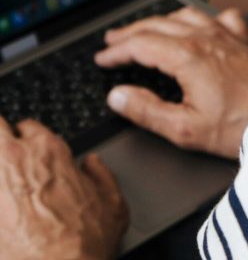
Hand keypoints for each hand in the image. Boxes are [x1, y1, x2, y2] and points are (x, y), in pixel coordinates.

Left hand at [0, 117, 127, 259]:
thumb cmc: (82, 244)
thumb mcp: (112, 206)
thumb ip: (102, 176)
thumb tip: (93, 165)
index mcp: (49, 152)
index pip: (28, 127)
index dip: (27, 140)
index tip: (28, 155)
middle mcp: (17, 159)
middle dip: (0, 139)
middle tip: (4, 163)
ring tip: (3, 189)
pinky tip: (0, 217)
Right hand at [95, 7, 247, 158]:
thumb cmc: (242, 125)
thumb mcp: (186, 130)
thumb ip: (148, 111)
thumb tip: (118, 97)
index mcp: (187, 56)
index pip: (142, 45)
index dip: (118, 51)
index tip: (103, 58)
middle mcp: (206, 38)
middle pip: (159, 24)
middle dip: (132, 31)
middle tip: (113, 39)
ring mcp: (228, 35)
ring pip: (187, 16)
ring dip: (162, 20)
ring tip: (148, 28)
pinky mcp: (246, 40)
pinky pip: (220, 17)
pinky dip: (203, 18)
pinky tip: (204, 24)